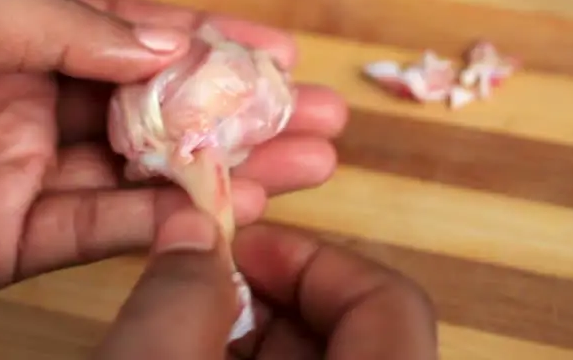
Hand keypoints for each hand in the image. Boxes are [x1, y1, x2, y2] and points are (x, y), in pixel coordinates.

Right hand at [94, 213, 436, 358]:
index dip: (311, 260)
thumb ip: (182, 288)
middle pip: (356, 330)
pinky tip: (191, 359)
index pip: (389, 303)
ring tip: (184, 328)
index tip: (238, 248)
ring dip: (255, 334)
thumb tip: (193, 225)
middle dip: (273, 294)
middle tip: (201, 285)